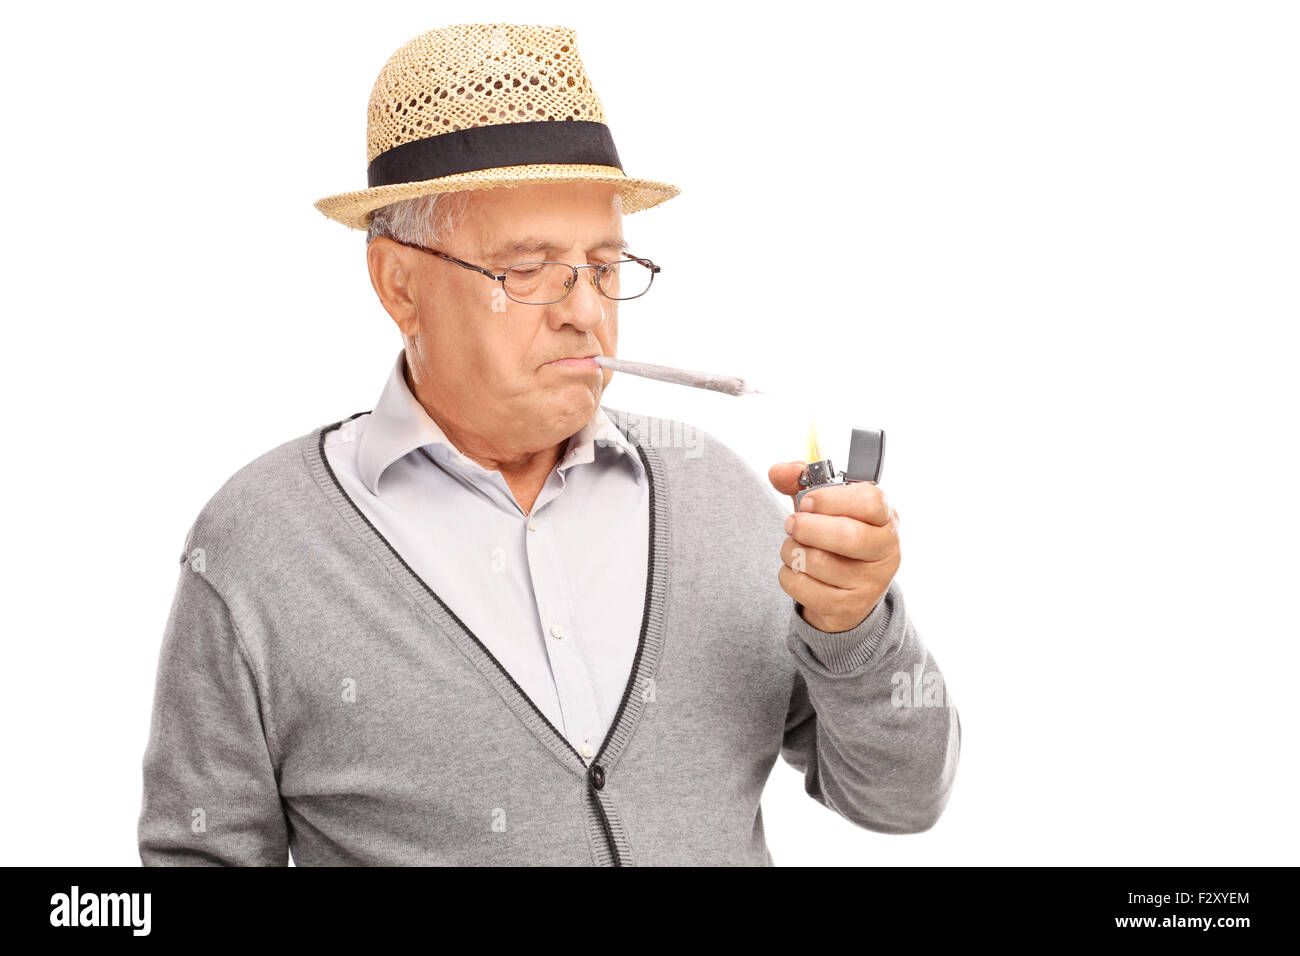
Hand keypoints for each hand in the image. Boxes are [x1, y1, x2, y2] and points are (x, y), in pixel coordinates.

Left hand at [768, 462, 901, 632]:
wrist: (845, 591)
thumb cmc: (834, 537)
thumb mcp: (824, 507)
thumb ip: (800, 481)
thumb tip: (780, 471)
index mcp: (885, 517)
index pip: (870, 501)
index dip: (831, 499)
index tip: (807, 502)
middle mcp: (886, 550)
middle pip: (848, 536)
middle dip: (808, 528)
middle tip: (792, 524)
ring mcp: (870, 582)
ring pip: (820, 563)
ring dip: (792, 551)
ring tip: (793, 548)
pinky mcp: (849, 607)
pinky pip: (805, 589)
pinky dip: (789, 576)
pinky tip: (796, 571)